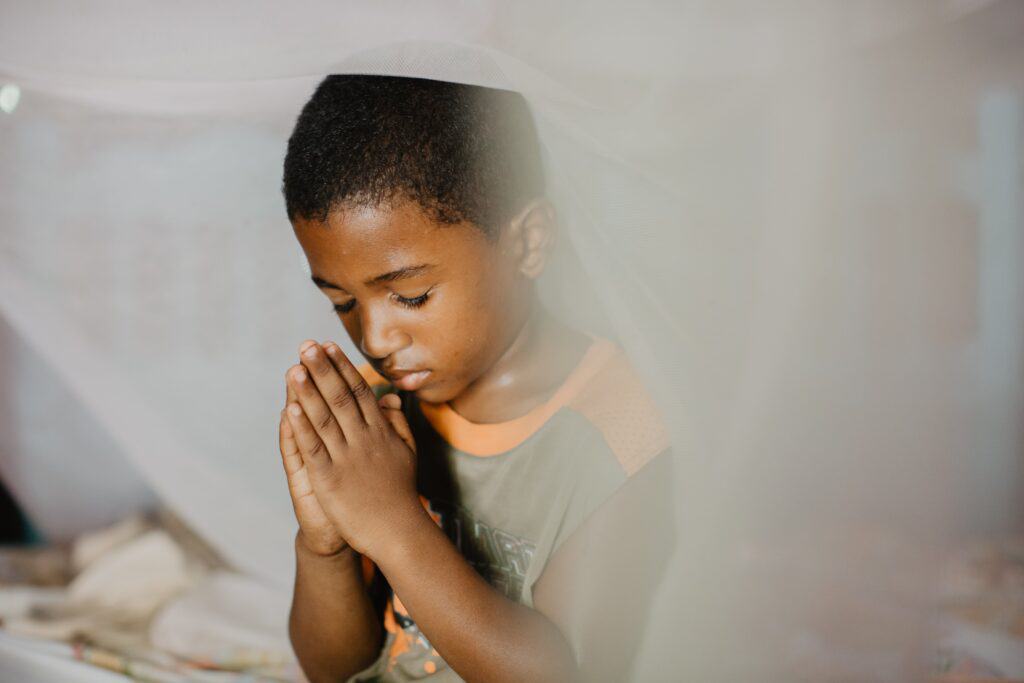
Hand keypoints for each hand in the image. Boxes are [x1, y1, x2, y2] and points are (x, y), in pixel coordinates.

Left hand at [284, 339, 421, 560]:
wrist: (399, 531)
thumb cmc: (401, 494)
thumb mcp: (407, 452)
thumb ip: (398, 423)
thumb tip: (390, 396)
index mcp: (380, 431)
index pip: (359, 392)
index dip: (342, 367)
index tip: (328, 347)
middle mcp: (364, 439)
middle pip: (340, 397)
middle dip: (321, 369)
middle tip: (306, 345)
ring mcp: (347, 458)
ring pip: (324, 418)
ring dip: (307, 391)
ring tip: (293, 367)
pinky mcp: (331, 478)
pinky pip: (314, 448)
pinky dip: (302, 427)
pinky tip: (290, 409)